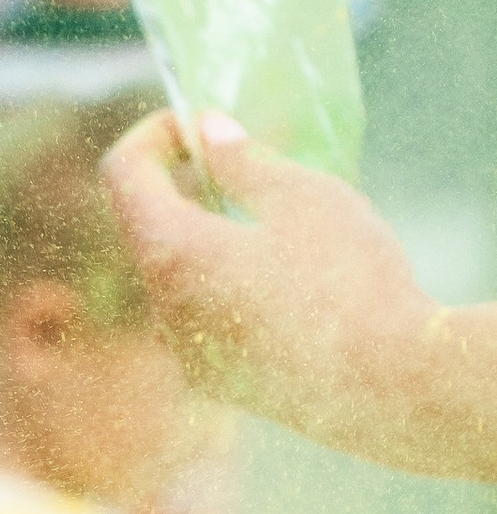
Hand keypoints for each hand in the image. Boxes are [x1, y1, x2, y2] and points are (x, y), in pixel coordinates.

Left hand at [102, 111, 445, 460]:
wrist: (390, 390)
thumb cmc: (349, 282)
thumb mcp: (302, 197)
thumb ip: (243, 160)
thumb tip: (208, 133)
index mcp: (171, 255)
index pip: (123, 175)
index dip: (153, 134)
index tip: (198, 123)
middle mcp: (163, 310)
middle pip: (148, 226)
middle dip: (184, 185)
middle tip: (243, 162)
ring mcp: (188, 354)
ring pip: (179, 275)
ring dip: (210, 237)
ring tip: (278, 225)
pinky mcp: (221, 381)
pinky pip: (206, 318)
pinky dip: (228, 283)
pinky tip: (289, 283)